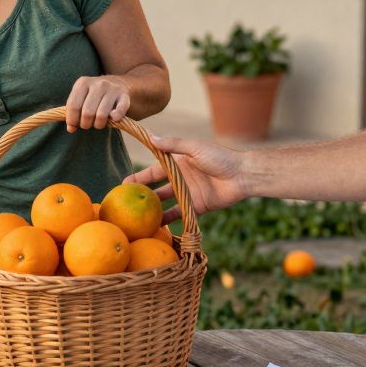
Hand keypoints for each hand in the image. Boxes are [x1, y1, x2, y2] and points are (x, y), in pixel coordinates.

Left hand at [65, 76, 130, 131]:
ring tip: (98, 123)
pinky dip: (115, 119)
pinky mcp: (124, 96)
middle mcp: (98, 84)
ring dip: (98, 124)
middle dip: (85, 124)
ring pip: (101, 115)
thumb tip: (71, 129)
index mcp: (83, 82)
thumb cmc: (94, 94)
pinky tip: (113, 119)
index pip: (73, 106)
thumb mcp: (81, 97)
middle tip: (87, 124)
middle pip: (87, 112)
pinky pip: (119, 112)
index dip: (72, 120)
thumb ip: (73, 111)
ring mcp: (112, 89)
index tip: (74, 125)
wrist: (117, 83)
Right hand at [123, 135, 248, 223]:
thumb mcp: (194, 148)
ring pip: (166, 203)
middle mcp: (180, 179)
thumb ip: (173, 145)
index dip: (138, 177)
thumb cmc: (219, 157)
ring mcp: (188, 194)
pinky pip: (179, 214)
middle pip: (156, 189)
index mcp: (178, 163)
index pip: (153, 171)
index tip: (123, 184)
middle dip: (141, 196)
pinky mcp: (196, 207)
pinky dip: (169, 220)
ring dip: (153, 210)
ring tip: (137, 219)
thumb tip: (152, 138)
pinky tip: (156, 227)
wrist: (242, 175)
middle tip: (124, 205)